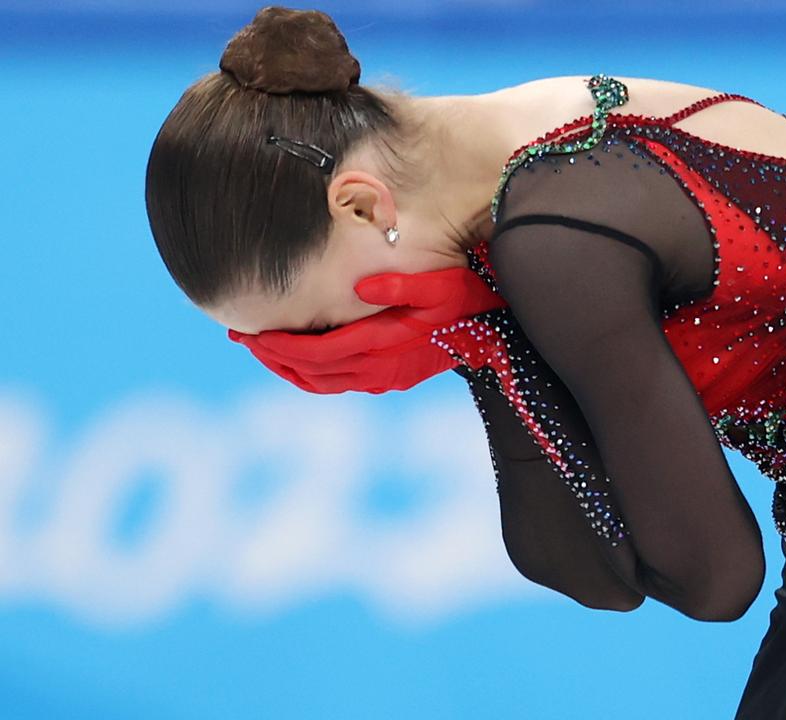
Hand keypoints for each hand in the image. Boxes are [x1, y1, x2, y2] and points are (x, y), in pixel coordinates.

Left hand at [227, 266, 507, 393]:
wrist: (494, 336)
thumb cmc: (468, 303)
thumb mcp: (442, 285)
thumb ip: (402, 284)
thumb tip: (362, 287)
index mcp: (384, 347)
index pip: (316, 352)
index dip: (278, 346)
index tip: (250, 332)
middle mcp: (378, 371)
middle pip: (309, 371)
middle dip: (271, 356)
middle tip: (241, 337)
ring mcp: (382, 381)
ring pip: (319, 383)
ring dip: (286, 367)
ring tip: (260, 348)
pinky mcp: (388, 382)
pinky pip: (335, 384)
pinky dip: (308, 373)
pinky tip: (296, 358)